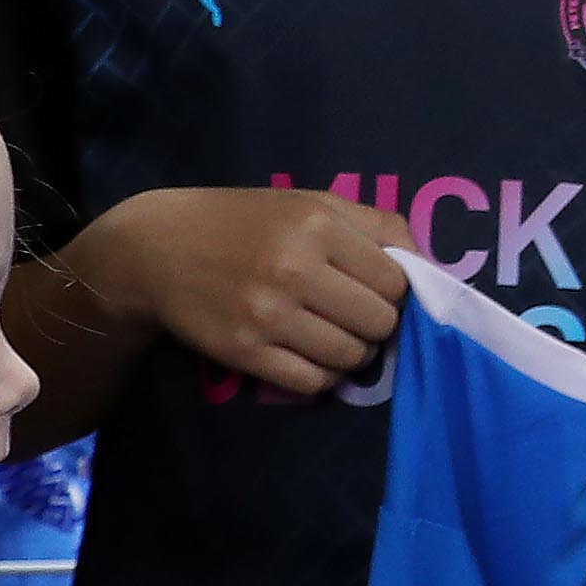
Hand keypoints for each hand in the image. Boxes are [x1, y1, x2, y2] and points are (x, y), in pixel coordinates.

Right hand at [63, 186, 409, 395]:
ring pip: (350, 357)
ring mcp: (267, 314)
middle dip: (377, 325)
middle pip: (379, 323)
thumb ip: (376, 225)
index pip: (396, 282)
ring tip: (333, 335)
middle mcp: (294, 269)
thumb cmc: (245, 222)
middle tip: (355, 316)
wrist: (155, 248)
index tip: (377, 292)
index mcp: (317, 225)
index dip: (395, 293)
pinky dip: (322, 376)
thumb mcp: (311, 202)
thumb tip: (430, 267)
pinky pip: (312, 383)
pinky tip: (310, 356)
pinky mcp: (244, 352)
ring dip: (352, 353)